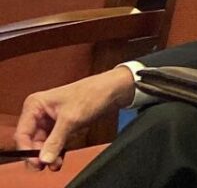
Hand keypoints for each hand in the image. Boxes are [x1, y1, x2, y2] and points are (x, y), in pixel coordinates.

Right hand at [13, 68, 136, 169]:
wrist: (114, 89)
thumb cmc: (92, 94)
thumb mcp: (71, 119)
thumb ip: (56, 140)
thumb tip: (45, 158)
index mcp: (35, 105)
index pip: (23, 133)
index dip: (27, 149)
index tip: (37, 161)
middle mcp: (39, 112)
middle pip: (32, 140)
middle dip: (40, 153)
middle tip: (46, 165)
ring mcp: (50, 119)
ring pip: (43, 143)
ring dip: (49, 154)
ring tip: (56, 165)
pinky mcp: (61, 125)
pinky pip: (54, 142)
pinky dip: (57, 150)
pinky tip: (60, 159)